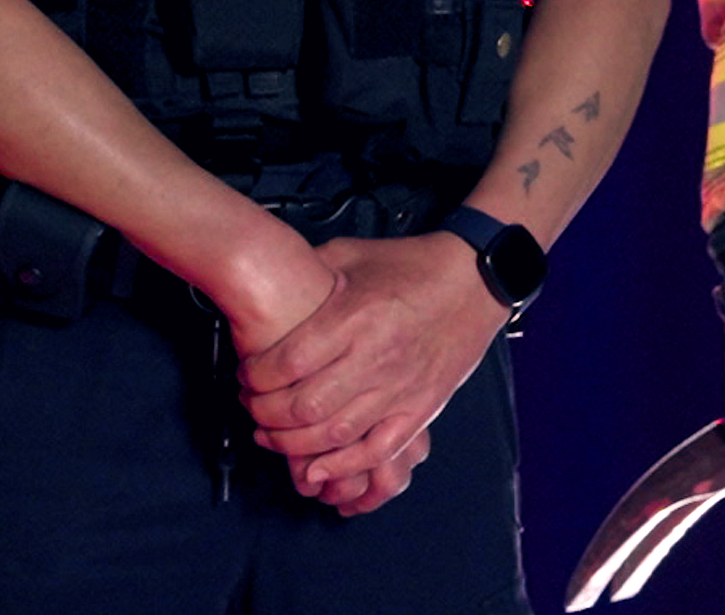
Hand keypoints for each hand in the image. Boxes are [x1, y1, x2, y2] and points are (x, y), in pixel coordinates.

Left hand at [237, 232, 505, 509]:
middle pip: (304, 406)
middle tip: (252, 406)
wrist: (477, 278)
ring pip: (334, 435)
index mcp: (356, 316)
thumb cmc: (413, 265)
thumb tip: (266, 283)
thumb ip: (307, 271)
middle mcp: (376, 357)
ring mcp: (400, 388)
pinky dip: (344, 467)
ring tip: (272, 435)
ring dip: (292, 444)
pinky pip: (378, 451)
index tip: (247, 375)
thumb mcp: (352, 255)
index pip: (288, 362)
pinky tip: (317, 469)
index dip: (255, 376)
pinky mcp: (420, 408)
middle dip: (265, 414)